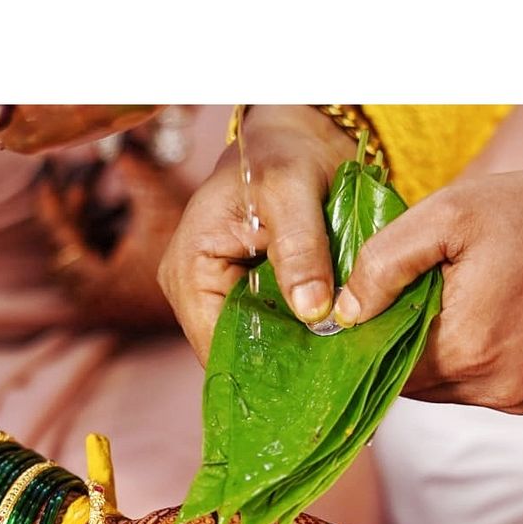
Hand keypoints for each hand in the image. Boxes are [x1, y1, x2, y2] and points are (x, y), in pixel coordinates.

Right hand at [158, 105, 353, 362]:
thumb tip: (313, 311)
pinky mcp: (245, 296)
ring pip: (255, 347)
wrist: (294, 133)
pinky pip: (270, 331)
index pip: (215, 347)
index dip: (258, 372)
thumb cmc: (283, 151)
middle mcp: (194, 290)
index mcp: (189, 269)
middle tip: (330, 384)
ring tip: (333, 369)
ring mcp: (218, 295)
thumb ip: (301, 248)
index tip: (306, 390)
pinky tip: (329, 348)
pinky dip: (298, 339)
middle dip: (280, 368)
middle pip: (234, 353)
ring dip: (293, 356)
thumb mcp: (293, 190)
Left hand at [332, 149, 522, 413]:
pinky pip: (479, 389)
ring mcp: (516, 398)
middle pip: (414, 383)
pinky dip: (471, 362)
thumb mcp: (448, 216)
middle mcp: (490, 388)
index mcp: (464, 350)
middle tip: (415, 298)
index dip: (370, 339)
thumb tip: (342, 313)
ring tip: (455, 306)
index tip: (366, 310)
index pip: (385, 367)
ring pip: (445, 389)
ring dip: (438, 356)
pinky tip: (487, 322)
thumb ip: (384, 264)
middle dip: (405, 344)